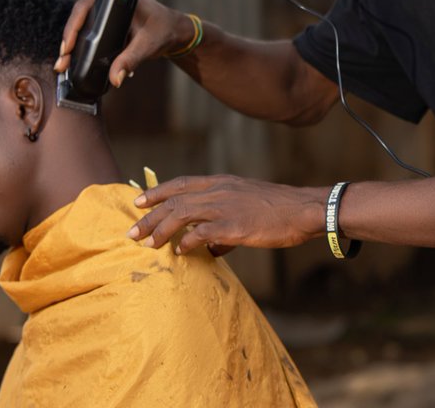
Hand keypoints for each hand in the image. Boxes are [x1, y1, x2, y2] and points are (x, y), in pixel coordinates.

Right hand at [55, 0, 195, 87]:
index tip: (67, 46)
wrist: (174, 31)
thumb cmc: (164, 30)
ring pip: (82, 29)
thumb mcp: (148, 45)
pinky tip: (75, 65)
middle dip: (68, 42)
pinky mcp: (107, 25)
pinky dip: (83, 50)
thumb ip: (131, 60)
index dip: (72, 26)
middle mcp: (107, 1)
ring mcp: (105, 13)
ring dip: (72, 48)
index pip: (85, 7)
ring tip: (64, 67)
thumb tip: (115, 79)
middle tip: (62, 63)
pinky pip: (90, 35)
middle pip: (79, 19)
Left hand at [127, 174, 327, 253]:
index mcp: (222, 182)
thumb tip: (208, 248)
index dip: (157, 192)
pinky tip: (180, 252)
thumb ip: (224, 222)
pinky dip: (186, 243)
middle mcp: (219, 190)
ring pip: (180, 214)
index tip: (138, 202)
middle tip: (132, 232)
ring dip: (160, 230)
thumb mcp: (247, 203)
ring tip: (147, 244)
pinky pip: (200, 234)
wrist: (303, 210)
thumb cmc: (278, 210)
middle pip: (174, 200)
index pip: (181, 183)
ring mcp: (225, 206)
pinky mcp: (233, 226)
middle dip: (149, 217)